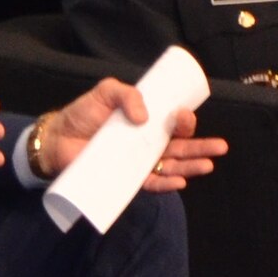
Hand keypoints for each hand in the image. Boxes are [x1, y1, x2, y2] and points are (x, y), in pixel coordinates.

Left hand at [39, 80, 228, 190]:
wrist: (58, 138)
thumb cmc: (83, 114)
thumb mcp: (105, 92)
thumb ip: (126, 94)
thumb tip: (145, 116)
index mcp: (147, 121)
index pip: (173, 123)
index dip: (185, 120)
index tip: (183, 115)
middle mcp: (147, 142)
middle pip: (181, 146)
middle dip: (201, 147)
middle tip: (219, 147)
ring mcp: (138, 161)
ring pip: (172, 165)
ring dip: (192, 167)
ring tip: (210, 166)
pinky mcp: (126, 178)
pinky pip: (150, 183)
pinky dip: (166, 184)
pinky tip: (180, 182)